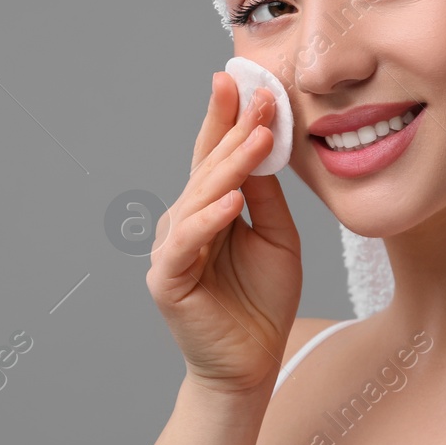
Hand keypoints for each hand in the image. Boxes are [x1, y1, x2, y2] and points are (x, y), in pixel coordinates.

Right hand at [146, 72, 301, 395]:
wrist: (252, 364)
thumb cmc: (262, 301)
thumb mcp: (278, 238)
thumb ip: (266, 197)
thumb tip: (263, 145)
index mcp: (209, 208)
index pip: (217, 155)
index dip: (228, 118)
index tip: (244, 79)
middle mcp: (185, 221)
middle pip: (208, 166)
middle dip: (233, 127)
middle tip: (256, 91)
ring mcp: (172, 248)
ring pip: (200, 195)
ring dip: (231, 163)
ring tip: (259, 136)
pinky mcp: (167, 279)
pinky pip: (188, 241)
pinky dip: (209, 218)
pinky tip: (232, 199)